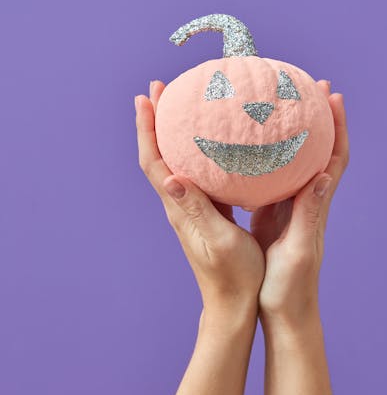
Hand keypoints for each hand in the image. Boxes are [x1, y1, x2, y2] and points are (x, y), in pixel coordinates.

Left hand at [134, 81, 264, 324]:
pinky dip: (197, 151)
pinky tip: (214, 143)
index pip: (155, 163)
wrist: (233, 305)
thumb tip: (170, 177)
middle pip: (159, 156)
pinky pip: (197, 173)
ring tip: (182, 107)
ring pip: (175, 162)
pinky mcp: (208, 213)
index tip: (146, 99)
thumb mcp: (218, 241)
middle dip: (156, 121)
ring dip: (173, 133)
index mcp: (181, 209)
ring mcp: (192, 209)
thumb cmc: (233, 276)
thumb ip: (198, 208)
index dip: (148, 130)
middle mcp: (180, 205)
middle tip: (160, 89)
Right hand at [250, 83, 349, 327]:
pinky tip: (245, 148)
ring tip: (273, 105)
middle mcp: (306, 203)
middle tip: (304, 85)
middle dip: (315, 118)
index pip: (334, 160)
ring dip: (288, 133)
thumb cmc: (292, 287)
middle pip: (316, 152)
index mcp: (315, 208)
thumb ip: (310, 214)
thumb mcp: (301, 250)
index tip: (333, 96)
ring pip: (292, 162)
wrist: (283, 312)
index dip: (338, 128)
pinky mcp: (270, 217)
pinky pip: (269, 179)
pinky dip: (263, 158)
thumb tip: (324, 174)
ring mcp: (288, 209)